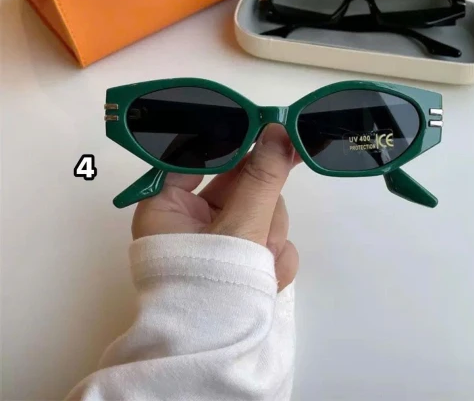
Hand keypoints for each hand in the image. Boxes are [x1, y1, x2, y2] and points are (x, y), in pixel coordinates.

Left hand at [132, 125, 300, 291]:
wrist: (219, 356)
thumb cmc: (211, 285)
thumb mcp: (239, 226)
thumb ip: (262, 179)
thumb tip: (280, 131)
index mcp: (168, 206)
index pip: (203, 158)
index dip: (239, 142)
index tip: (272, 129)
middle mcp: (190, 221)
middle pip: (241, 186)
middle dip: (265, 202)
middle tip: (293, 167)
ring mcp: (218, 241)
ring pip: (260, 213)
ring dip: (271, 236)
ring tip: (265, 261)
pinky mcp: (240, 260)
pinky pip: (265, 240)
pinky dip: (273, 258)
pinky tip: (268, 276)